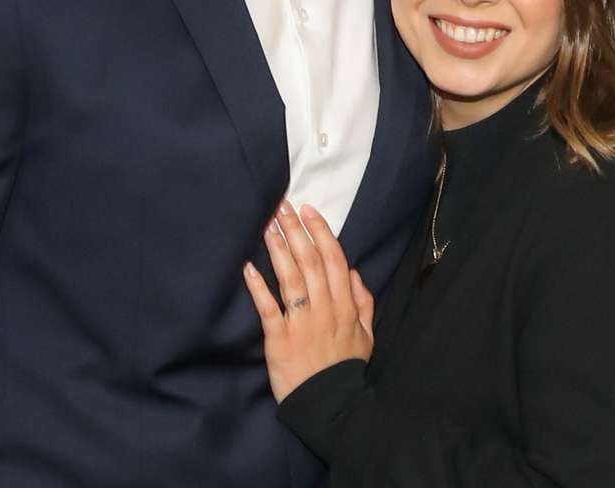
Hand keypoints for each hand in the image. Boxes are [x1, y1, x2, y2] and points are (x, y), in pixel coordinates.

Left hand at [242, 201, 374, 402]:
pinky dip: (258, 287)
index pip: (334, 259)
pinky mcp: (280, 340)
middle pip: (310, 261)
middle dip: (296, 231)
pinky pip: (268, 308)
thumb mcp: (367, 336)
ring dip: (277, 249)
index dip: (321, 232)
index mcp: (345, 306)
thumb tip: (353, 273)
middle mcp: (325, 309)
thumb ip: (363, 302)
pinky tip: (248, 267)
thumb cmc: (346, 371)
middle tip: (282, 206)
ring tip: (266, 225)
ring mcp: (302, 323)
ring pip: (291, 278)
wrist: (333, 409)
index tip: (308, 210)